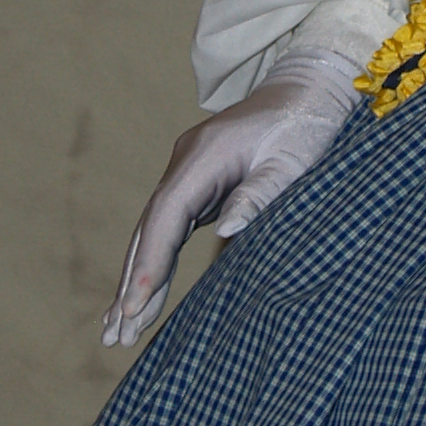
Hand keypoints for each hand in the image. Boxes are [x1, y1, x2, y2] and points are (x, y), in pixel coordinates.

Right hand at [100, 47, 358, 347]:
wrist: (309, 90)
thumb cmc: (307, 125)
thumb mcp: (294, 160)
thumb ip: (261, 193)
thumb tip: (226, 232)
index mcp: (204, 155)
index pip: (167, 214)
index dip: (150, 261)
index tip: (136, 304)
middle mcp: (186, 164)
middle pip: (149, 228)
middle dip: (132, 282)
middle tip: (116, 335)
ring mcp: (188, 174)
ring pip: (153, 233)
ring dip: (137, 280)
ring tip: (118, 332)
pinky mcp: (197, 186)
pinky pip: (169, 231)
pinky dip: (156, 265)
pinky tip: (144, 300)